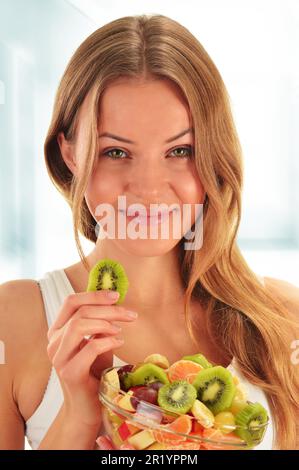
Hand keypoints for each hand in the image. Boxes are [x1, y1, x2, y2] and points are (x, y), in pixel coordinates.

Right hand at [47, 290, 137, 426]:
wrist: (87, 408)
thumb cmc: (93, 373)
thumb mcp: (97, 343)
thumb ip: (101, 326)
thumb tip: (116, 304)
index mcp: (58, 331)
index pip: (71, 302)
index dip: (94, 295)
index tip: (116, 295)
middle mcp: (54, 342)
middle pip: (79, 311)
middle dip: (108, 309)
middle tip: (130, 314)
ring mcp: (59, 358)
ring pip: (79, 325)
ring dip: (106, 323)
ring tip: (121, 330)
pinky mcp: (70, 372)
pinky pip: (90, 347)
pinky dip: (108, 341)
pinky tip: (120, 343)